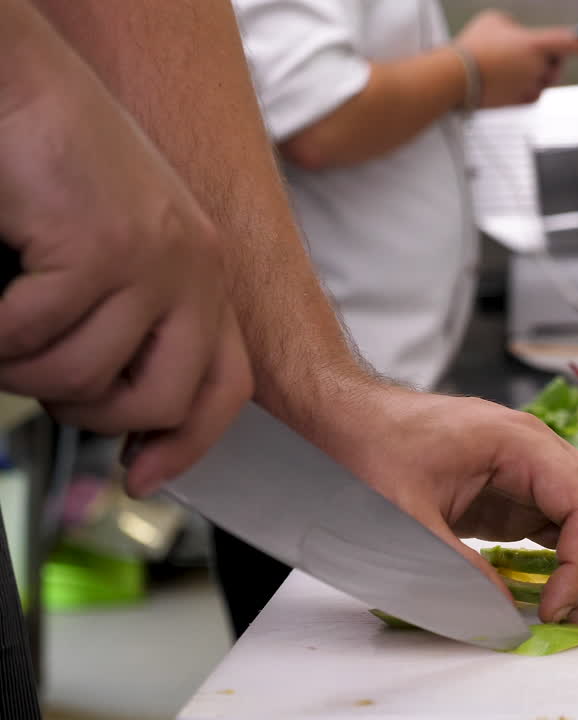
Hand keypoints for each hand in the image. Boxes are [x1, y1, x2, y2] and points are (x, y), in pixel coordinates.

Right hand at [0, 31, 252, 495]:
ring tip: (8, 326)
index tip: (142, 476)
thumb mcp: (123, 254)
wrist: (26, 90)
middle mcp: (194, 271)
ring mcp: (153, 260)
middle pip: (160, 401)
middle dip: (91, 412)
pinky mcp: (101, 249)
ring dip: (28, 369)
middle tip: (45, 382)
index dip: (188, 444)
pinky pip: (32, 337)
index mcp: (206, 275)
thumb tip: (122, 416)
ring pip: (85, 377)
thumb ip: (139, 321)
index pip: (227, 385)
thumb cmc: (62, 169)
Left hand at [348, 388, 577, 624]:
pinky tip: (546, 588)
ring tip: (560, 606)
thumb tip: (500, 615)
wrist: (344, 418)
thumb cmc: (368, 449)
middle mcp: (540, 451)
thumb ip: (453, 569)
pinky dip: (570, 558)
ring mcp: (533, 470)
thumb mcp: (403, 516)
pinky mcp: (519, 491)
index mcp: (520, 443)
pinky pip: (567, 523)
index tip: (551, 609)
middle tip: (566, 613)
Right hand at [454, 10, 577, 106]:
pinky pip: (532, 94)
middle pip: (556, 63)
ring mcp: (529, 87)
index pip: (569, 42)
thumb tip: (519, 35)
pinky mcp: (520, 103)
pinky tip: (511, 80)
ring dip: (536, 73)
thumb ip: (514, 26)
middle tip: (535, 51)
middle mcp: (537, 68)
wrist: (453, 77)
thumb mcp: (494, 20)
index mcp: (534, 45)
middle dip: (550, 58)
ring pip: (544, 80)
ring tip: (512, 64)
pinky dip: (526, 87)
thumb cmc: (472, 46)